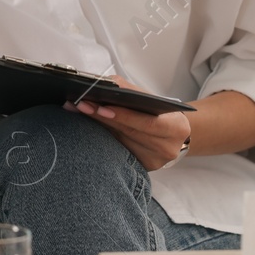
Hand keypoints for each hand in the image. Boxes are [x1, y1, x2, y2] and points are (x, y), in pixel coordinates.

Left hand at [64, 73, 191, 170]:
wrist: (174, 134)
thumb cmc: (160, 112)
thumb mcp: (152, 99)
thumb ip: (129, 91)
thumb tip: (102, 85)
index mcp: (176, 128)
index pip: (147, 122)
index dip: (124, 115)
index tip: (101, 107)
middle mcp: (167, 148)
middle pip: (129, 133)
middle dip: (102, 118)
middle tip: (81, 105)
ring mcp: (154, 162)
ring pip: (119, 144)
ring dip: (97, 128)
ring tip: (77, 112)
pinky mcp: (142, 169)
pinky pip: (118, 153)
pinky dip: (101, 140)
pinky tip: (86, 130)